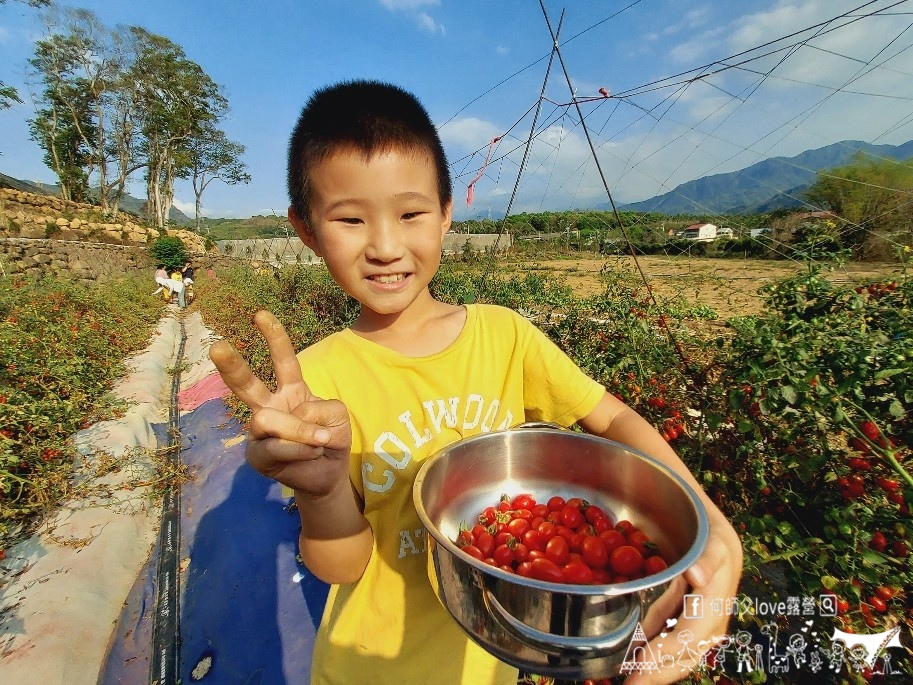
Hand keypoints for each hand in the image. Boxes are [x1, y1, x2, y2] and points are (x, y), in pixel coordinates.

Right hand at [209, 310, 351, 498]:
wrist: (329, 472)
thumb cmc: (330, 437)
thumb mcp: (337, 416)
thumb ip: (321, 411)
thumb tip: (294, 421)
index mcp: (290, 389)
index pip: (282, 360)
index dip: (274, 337)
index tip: (261, 315)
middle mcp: (269, 405)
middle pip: (247, 383)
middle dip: (231, 365)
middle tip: (217, 346)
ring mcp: (259, 431)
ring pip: (268, 419)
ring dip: (301, 431)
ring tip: (321, 441)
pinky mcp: (257, 455)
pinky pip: (276, 447)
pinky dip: (301, 450)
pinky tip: (312, 454)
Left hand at [624, 510, 742, 684]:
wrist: (720, 537)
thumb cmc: (710, 535)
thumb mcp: (711, 541)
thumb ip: (706, 558)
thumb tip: (697, 575)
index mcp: (717, 598)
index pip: (691, 634)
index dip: (666, 651)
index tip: (641, 662)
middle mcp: (713, 618)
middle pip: (686, 653)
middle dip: (659, 672)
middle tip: (631, 682)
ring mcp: (705, 624)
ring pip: (682, 654)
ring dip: (658, 669)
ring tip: (632, 677)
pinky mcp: (693, 623)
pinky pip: (675, 642)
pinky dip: (657, 652)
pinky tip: (638, 656)